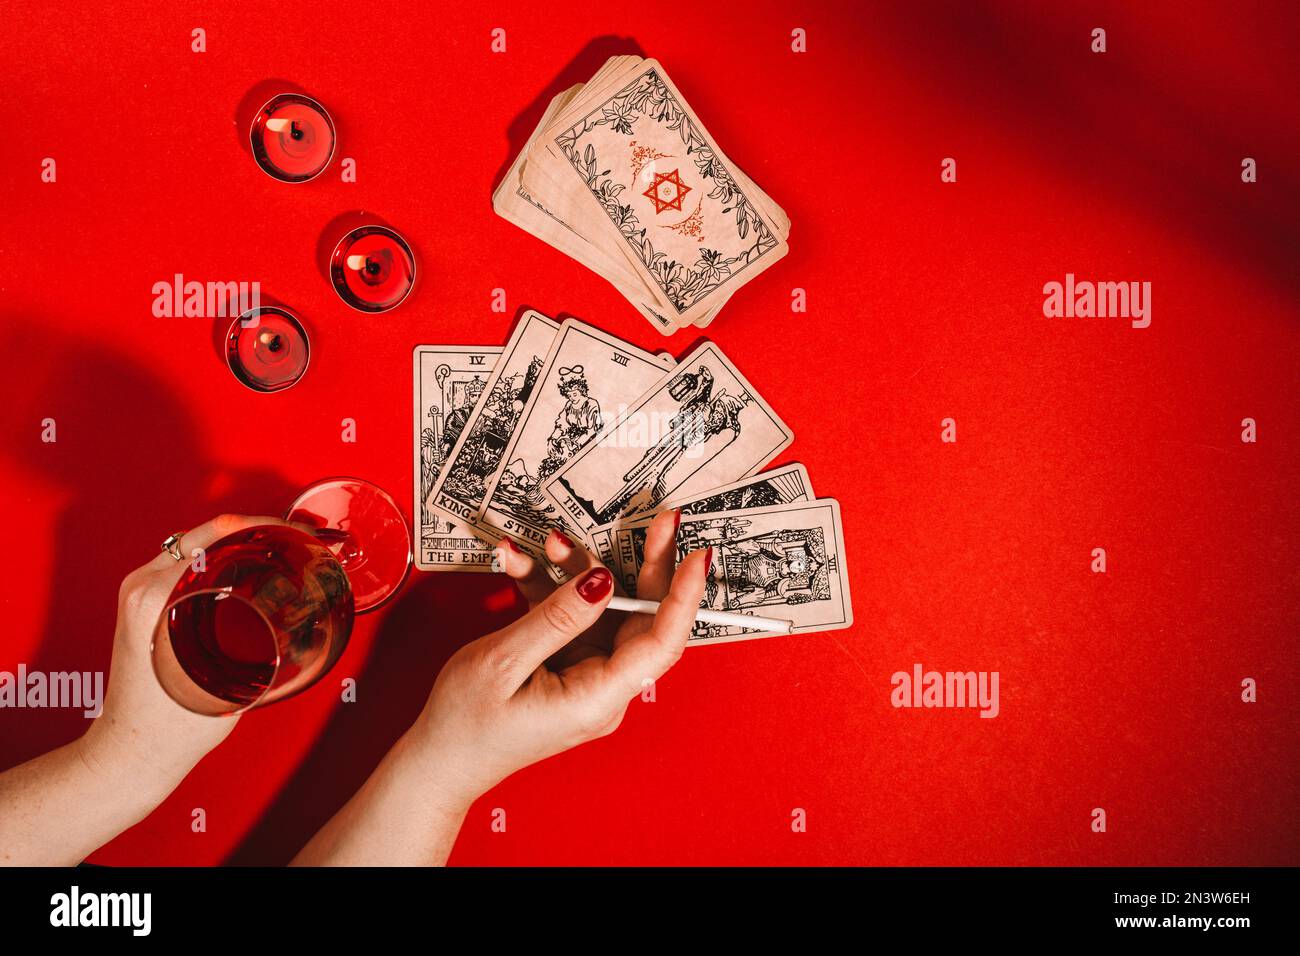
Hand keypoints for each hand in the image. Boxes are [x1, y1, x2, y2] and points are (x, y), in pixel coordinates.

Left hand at [78, 513, 296, 796]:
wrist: (129, 755)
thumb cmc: (167, 729)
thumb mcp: (228, 684)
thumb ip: (260, 645)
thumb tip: (302, 615)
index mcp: (156, 597)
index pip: (218, 535)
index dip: (268, 528)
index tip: (300, 534)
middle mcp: (142, 586)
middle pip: (209, 532)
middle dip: (260, 530)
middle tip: (300, 539)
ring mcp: (138, 593)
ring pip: (199, 545)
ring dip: (241, 543)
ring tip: (282, 552)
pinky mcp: (143, 605)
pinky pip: (188, 566)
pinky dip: (223, 561)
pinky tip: (252, 575)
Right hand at [408, 510, 708, 812]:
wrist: (438, 760)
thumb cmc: (465, 725)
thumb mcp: (504, 661)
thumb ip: (558, 617)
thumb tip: (603, 580)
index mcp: (597, 697)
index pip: (661, 643)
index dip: (683, 596)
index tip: (697, 554)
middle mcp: (602, 687)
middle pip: (641, 618)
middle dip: (645, 565)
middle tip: (658, 522)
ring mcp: (585, 674)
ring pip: (602, 608)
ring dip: (577, 570)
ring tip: (551, 541)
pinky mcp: (566, 663)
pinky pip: (569, 616)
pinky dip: (547, 588)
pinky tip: (520, 563)